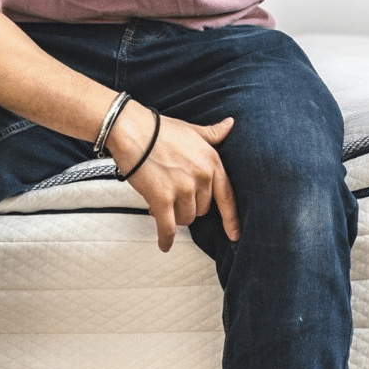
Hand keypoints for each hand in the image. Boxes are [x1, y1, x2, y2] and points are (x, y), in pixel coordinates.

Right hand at [108, 103, 239, 251]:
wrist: (133, 131)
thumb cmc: (161, 130)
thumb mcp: (193, 130)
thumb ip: (213, 133)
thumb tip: (230, 124)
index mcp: (212, 162)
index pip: (227, 196)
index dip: (231, 218)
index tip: (234, 234)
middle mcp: (201, 177)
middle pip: (202, 209)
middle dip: (188, 206)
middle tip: (173, 197)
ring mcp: (183, 189)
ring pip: (185, 218)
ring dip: (174, 215)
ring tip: (161, 201)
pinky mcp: (162, 199)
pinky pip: (168, 227)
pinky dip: (166, 239)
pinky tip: (164, 245)